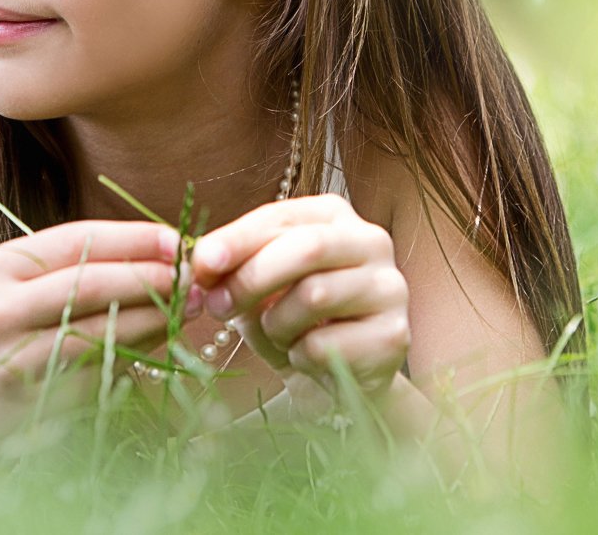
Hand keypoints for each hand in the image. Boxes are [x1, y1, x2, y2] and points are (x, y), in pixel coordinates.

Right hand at [0, 220, 199, 424]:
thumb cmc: (19, 331)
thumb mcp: (34, 287)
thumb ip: (87, 266)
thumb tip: (169, 256)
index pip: (77, 241)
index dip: (132, 238)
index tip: (178, 240)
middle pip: (89, 284)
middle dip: (149, 276)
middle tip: (192, 276)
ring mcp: (11, 360)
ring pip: (100, 331)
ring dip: (153, 317)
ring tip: (188, 306)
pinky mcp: (33, 402)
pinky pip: (98, 371)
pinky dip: (137, 352)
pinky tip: (162, 340)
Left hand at [190, 194, 408, 396]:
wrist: (336, 381)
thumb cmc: (292, 322)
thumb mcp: (256, 287)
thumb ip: (232, 268)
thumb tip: (202, 263)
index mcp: (334, 216)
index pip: (281, 216)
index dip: (237, 239)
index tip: (201, 264)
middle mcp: (371, 242)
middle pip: (306, 248)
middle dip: (252, 277)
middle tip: (216, 305)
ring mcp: (390, 287)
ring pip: (315, 295)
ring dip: (276, 324)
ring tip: (277, 335)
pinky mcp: (396, 336)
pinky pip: (326, 344)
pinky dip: (299, 356)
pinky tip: (306, 358)